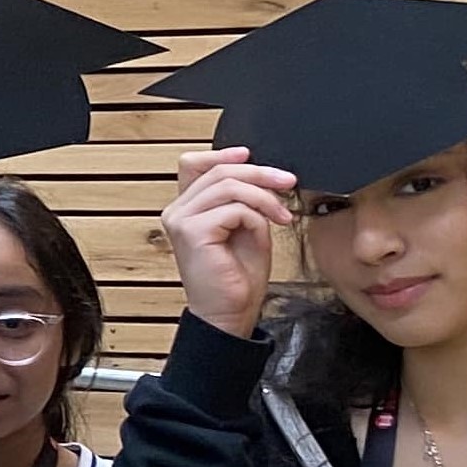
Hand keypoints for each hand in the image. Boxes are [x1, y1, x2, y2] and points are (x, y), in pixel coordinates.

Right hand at [160, 146, 293, 339]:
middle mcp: (178, 212)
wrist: (231, 312)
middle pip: (220, 171)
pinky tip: (268, 231)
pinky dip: (258, 217)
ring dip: (265, 196)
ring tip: (282, 215)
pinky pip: (235, 208)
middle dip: (260, 173)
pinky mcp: (192, 232)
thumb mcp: (245, 226)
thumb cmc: (237, 277)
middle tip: (288, 182)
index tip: (249, 154)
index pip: (194, 164)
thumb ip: (243, 199)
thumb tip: (258, 172)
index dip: (222, 154)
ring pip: (230, 185)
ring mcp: (181, 221)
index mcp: (187, 209)